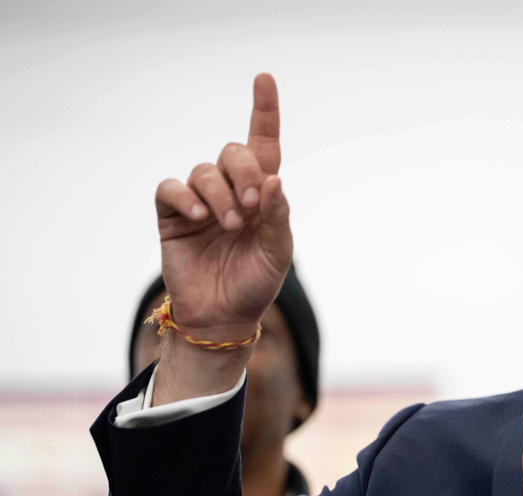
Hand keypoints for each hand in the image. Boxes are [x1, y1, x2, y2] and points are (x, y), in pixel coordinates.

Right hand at [154, 73, 290, 340]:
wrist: (224, 317)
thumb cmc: (255, 283)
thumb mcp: (277, 252)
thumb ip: (278, 216)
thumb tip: (273, 180)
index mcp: (262, 195)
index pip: (264, 145)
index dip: (264, 111)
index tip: (264, 78)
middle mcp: (231, 191)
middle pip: (234, 152)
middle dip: (244, 173)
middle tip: (254, 206)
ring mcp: (200, 201)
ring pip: (204, 170)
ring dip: (220, 195)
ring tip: (230, 225)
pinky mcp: (172, 215)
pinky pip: (171, 188)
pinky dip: (186, 197)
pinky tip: (199, 218)